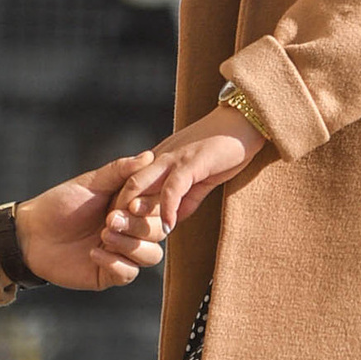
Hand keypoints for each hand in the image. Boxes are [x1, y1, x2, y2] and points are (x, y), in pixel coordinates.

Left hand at [17, 160, 165, 291]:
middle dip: (138, 226)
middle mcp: (131, 230)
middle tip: (110, 219)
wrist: (31, 233)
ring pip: (151, 256)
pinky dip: (116, 263)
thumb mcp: (90, 183)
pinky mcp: (109, 274)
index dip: (150, 205)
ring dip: (131, 245)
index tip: (130, 202)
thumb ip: (120, 171)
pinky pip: (129, 274)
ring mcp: (122, 253)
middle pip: (159, 232)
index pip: (159, 207)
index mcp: (130, 207)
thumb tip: (148, 157)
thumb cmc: (60, 204)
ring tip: (104, 235)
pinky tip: (94, 253)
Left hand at [111, 107, 264, 236]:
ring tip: (133, 235)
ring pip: (141, 184)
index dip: (122, 209)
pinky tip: (168, 228)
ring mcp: (173, 158)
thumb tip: (172, 222)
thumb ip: (183, 200)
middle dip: (119, 212)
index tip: (120, 232)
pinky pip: (172, 187)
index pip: (130, 185)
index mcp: (158, 160)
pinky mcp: (191, 161)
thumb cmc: (222, 150)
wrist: (244, 122)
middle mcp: (159, 158)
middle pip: (127, 186)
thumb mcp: (197, 180)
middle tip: (116, 237)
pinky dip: (167, 209)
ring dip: (135, 212)